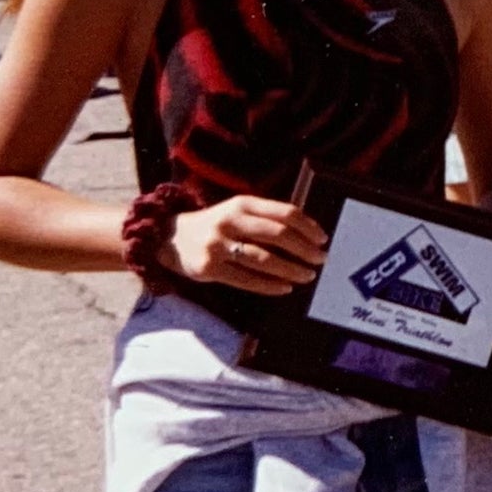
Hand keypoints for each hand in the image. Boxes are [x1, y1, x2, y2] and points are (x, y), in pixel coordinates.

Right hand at [165, 196, 327, 294]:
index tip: (323, 239)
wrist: (169, 237)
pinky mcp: (209, 268)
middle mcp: (230, 221)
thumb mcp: (236, 211)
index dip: (308, 226)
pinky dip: (270, 285)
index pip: (284, 212)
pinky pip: (246, 279)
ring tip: (307, 276)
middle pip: (277, 235)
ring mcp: (218, 245)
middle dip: (304, 249)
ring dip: (291, 269)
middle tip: (321, 260)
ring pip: (264, 259)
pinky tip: (285, 288)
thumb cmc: (215, 225)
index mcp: (242, 204)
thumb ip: (265, 217)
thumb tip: (307, 233)